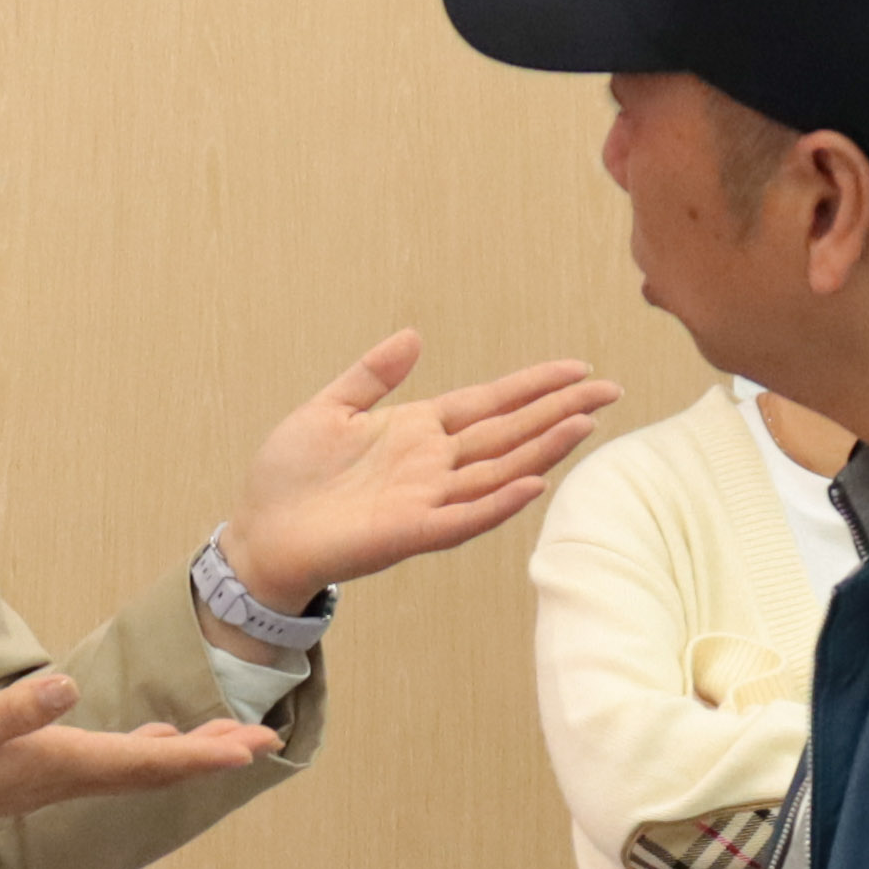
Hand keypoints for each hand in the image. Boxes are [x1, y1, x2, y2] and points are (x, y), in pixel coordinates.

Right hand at [0, 671, 276, 843]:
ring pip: (137, 768)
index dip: (202, 756)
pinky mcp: (35, 772)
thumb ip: (14, 709)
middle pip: (155, 770)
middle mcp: (64, 777)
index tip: (250, 747)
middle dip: (211, 755)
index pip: (146, 763)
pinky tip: (158, 740)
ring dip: (187, 755)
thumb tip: (68, 686)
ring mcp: (51, 778)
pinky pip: (111, 765)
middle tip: (265, 740)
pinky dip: (148, 752)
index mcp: (56, 763)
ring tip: (229, 741)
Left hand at [216, 336, 613, 604]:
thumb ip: (372, 375)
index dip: (534, 386)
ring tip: (583, 425)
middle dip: (558, 411)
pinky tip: (532, 485)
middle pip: (509, 433)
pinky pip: (462, 518)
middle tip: (610, 390)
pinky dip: (497, 503)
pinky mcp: (408, 532)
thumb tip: (413, 336)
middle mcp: (433, 465)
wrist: (257, 532)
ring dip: (541, 451)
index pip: (490, 403)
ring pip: (498, 472)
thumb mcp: (329, 408)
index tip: (578, 369)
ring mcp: (425, 499)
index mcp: (418, 431)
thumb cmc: (288, 476)